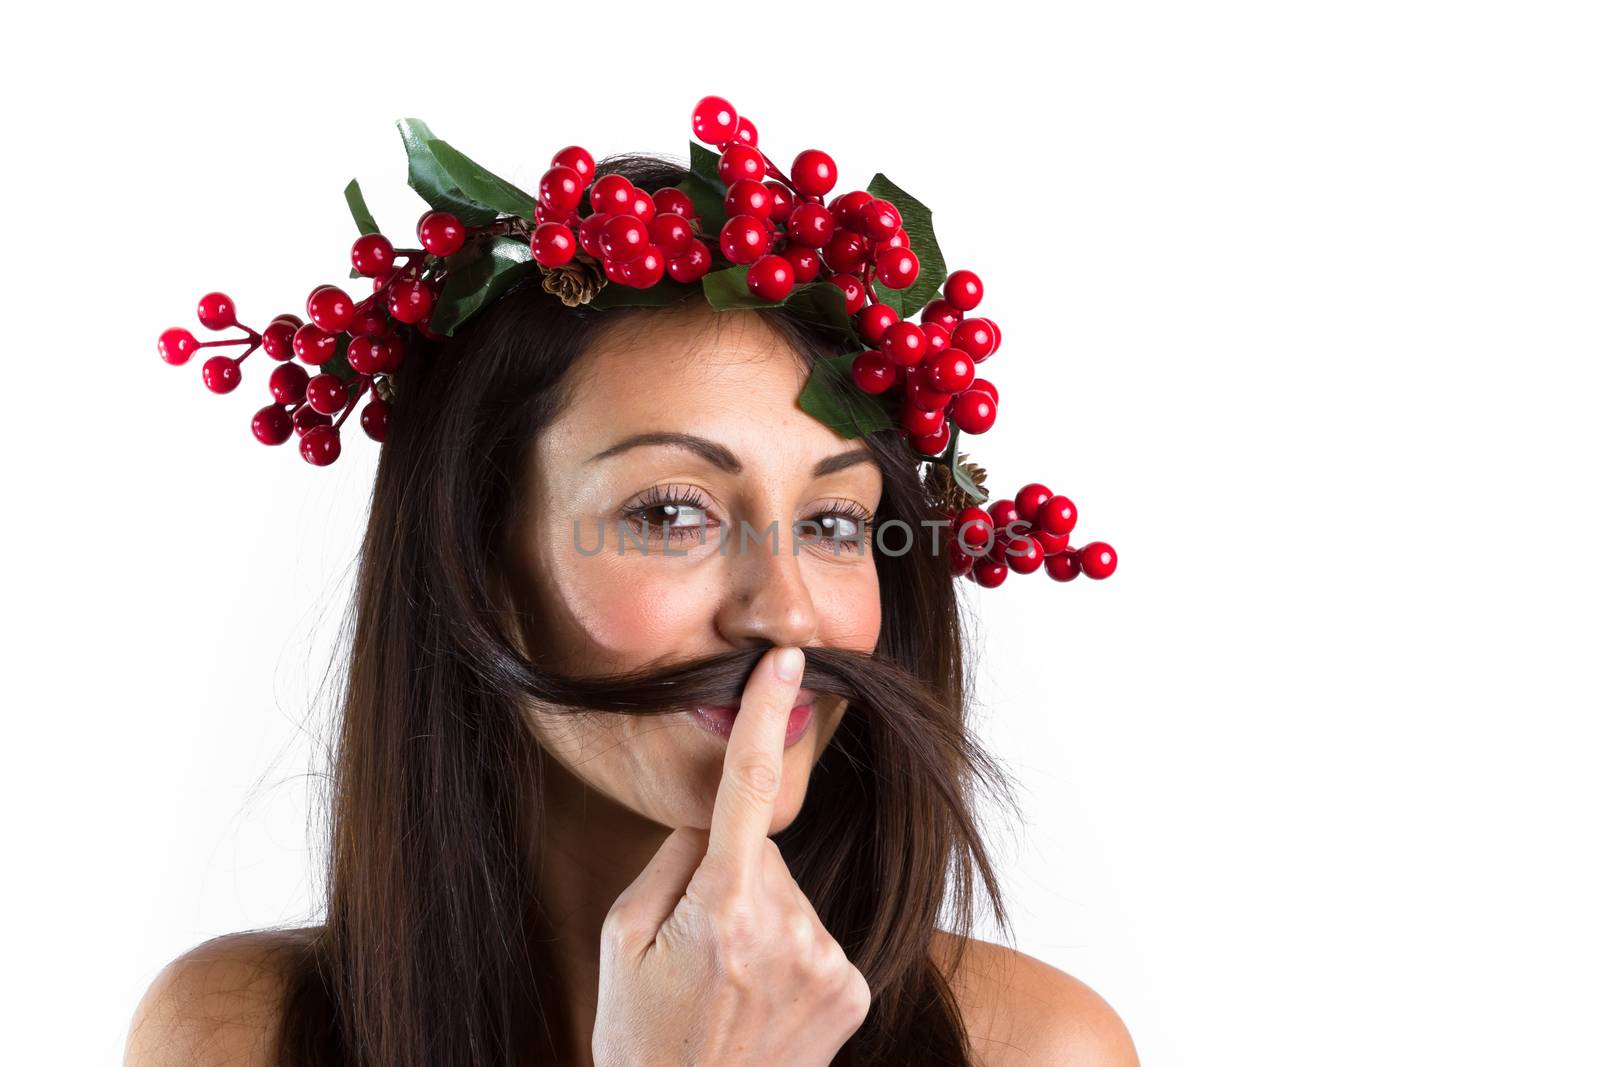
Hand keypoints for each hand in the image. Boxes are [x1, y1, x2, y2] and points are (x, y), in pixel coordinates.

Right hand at [591, 646, 870, 1066]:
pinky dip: (790, 953)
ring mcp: (830, 964)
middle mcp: (790, 931)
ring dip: (761, 920)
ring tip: (725, 988)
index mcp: (724, 910)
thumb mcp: (621, 940)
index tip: (783, 662)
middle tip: (695, 952)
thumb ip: (670, 861)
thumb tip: (713, 815)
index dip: (764, 718)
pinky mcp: (855, 991)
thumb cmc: (641, 1039)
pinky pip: (816, 936)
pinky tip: (761, 1002)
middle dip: (731, 879)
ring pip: (791, 896)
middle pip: (762, 855)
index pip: (748, 791)